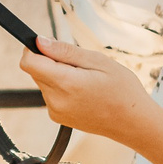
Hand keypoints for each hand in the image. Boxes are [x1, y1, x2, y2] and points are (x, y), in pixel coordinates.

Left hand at [18, 38, 159, 142]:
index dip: (35, 49)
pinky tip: (83, 91)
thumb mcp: (98, 61)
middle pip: (35, 70)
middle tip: (80, 66)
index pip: (28, 62)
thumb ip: (65, 51)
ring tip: (85, 80)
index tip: (53, 47)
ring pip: (43, 81)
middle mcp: (55, 100)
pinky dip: (61, 88)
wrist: (133, 122)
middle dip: (51, 62)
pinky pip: (50, 94)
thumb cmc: (122, 89)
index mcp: (65, 83)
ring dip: (57, 75)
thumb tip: (39, 41)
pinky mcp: (58, 118)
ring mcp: (56, 112)